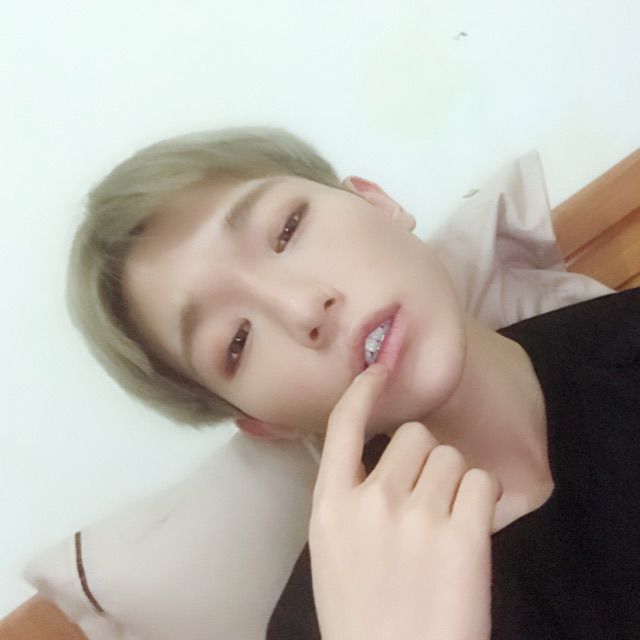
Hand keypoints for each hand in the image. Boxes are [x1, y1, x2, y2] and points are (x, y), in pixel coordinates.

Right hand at [308, 363, 501, 639]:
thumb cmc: (360, 610)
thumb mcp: (331, 546)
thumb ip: (345, 496)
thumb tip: (369, 453)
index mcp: (331, 504)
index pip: (343, 425)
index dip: (364, 390)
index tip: (379, 370)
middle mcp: (372, 501)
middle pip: (415, 436)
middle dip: (423, 459)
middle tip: (424, 496)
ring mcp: (418, 517)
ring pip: (451, 458)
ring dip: (453, 482)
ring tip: (445, 523)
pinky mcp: (464, 537)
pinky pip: (482, 483)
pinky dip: (481, 502)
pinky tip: (469, 533)